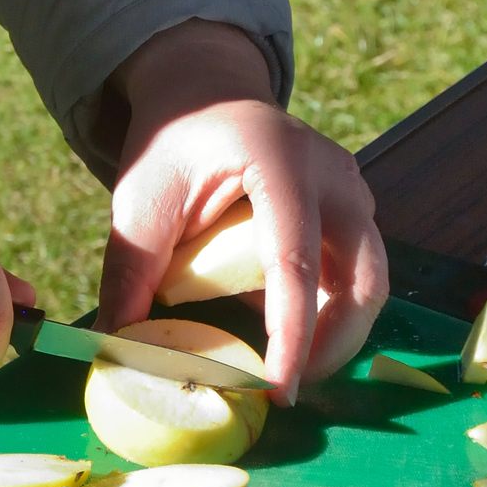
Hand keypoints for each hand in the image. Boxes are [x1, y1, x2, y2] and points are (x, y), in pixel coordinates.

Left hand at [98, 21, 385, 402]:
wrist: (205, 94)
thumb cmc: (172, 145)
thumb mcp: (141, 200)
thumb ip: (130, 272)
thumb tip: (117, 350)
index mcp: (280, 161)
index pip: (295, 263)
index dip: (291, 336)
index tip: (280, 391)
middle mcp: (333, 174)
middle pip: (362, 279)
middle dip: (332, 345)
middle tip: (288, 390)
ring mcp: (352, 189)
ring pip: (370, 282)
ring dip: (337, 333)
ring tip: (288, 369)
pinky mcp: (354, 210)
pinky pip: (357, 273)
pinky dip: (332, 312)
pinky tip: (292, 335)